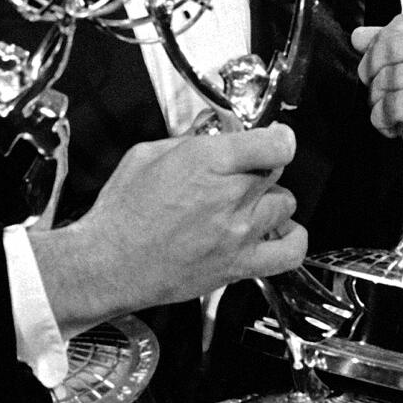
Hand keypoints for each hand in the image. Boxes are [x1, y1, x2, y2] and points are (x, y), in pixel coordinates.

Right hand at [29, 123, 305, 335]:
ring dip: (269, 200)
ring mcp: (240, 232)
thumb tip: (211, 142)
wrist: (109, 264)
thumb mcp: (145, 155)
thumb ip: (188, 144)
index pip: (276, 143)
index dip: (278, 137)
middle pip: (277, 171)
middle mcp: (231, 194)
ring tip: (247, 204)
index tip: (273, 139)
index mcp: (208, 160)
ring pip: (286, 204)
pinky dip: (293, 239)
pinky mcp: (240, 264)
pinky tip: (279, 232)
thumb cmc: (121, 214)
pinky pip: (290, 251)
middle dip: (259, 168)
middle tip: (236, 175)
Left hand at [352, 11, 402, 206]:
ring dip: (378, 101)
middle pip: (390, 47)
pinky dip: (383, 120)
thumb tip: (359, 36)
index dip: (377, 49)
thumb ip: (399, 45)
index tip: (378, 69)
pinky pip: (393, 104)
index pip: (401, 25)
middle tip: (378, 94)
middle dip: (372, 73)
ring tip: (392, 114)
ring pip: (388, 77)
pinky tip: (397, 126)